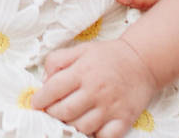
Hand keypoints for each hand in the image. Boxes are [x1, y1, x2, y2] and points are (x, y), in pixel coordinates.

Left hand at [36, 38, 158, 137]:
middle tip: (51, 111)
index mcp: (83, 71)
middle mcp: (96, 90)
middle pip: (65, 111)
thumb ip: (58, 61)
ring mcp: (111, 107)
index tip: (36, 102)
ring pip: (82, 127)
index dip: (40, 98)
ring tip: (70, 117)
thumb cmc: (108, 56)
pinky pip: (105, 137)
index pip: (53, 89)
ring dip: (71, 125)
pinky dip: (95, 135)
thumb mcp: (81, 49)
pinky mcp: (125, 119)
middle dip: (52, 113)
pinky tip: (91, 126)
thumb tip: (44, 80)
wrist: (142, 61)